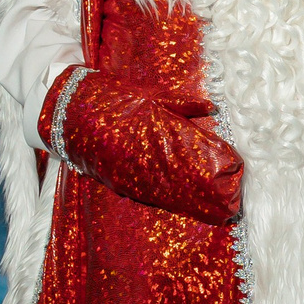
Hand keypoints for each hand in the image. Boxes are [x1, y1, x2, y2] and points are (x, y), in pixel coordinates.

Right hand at [48, 67, 243, 223]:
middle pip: (184, 185)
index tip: (232, 173)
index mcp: (158, 138)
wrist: (71, 112)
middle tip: (227, 199)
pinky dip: (165, 198)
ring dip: (188, 200)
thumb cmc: (115, 100)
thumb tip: (212, 107)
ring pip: (166, 195)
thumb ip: (183, 105)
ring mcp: (131, 177)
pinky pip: (147, 196)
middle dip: (205, 192)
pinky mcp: (118, 185)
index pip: (194, 160)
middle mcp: (147, 163)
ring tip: (210, 206)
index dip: (215, 170)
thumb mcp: (153, 97)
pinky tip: (181, 202)